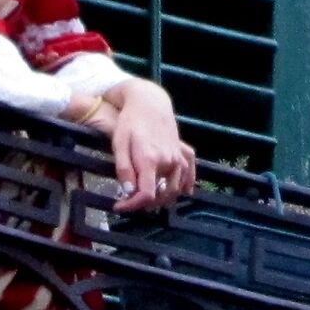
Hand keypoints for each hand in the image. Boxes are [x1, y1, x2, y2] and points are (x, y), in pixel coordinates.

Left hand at [104, 79, 195, 213]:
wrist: (149, 102)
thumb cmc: (129, 123)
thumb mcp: (119, 145)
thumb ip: (124, 169)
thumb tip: (129, 192)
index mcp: (150, 160)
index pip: (146, 195)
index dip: (132, 206)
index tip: (119, 207)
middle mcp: (168, 162)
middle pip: (163, 195)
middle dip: (146, 204)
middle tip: (131, 202)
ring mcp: (178, 157)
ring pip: (177, 187)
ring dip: (164, 197)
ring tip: (150, 199)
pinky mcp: (183, 152)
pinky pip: (190, 173)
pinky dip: (187, 184)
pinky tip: (183, 190)